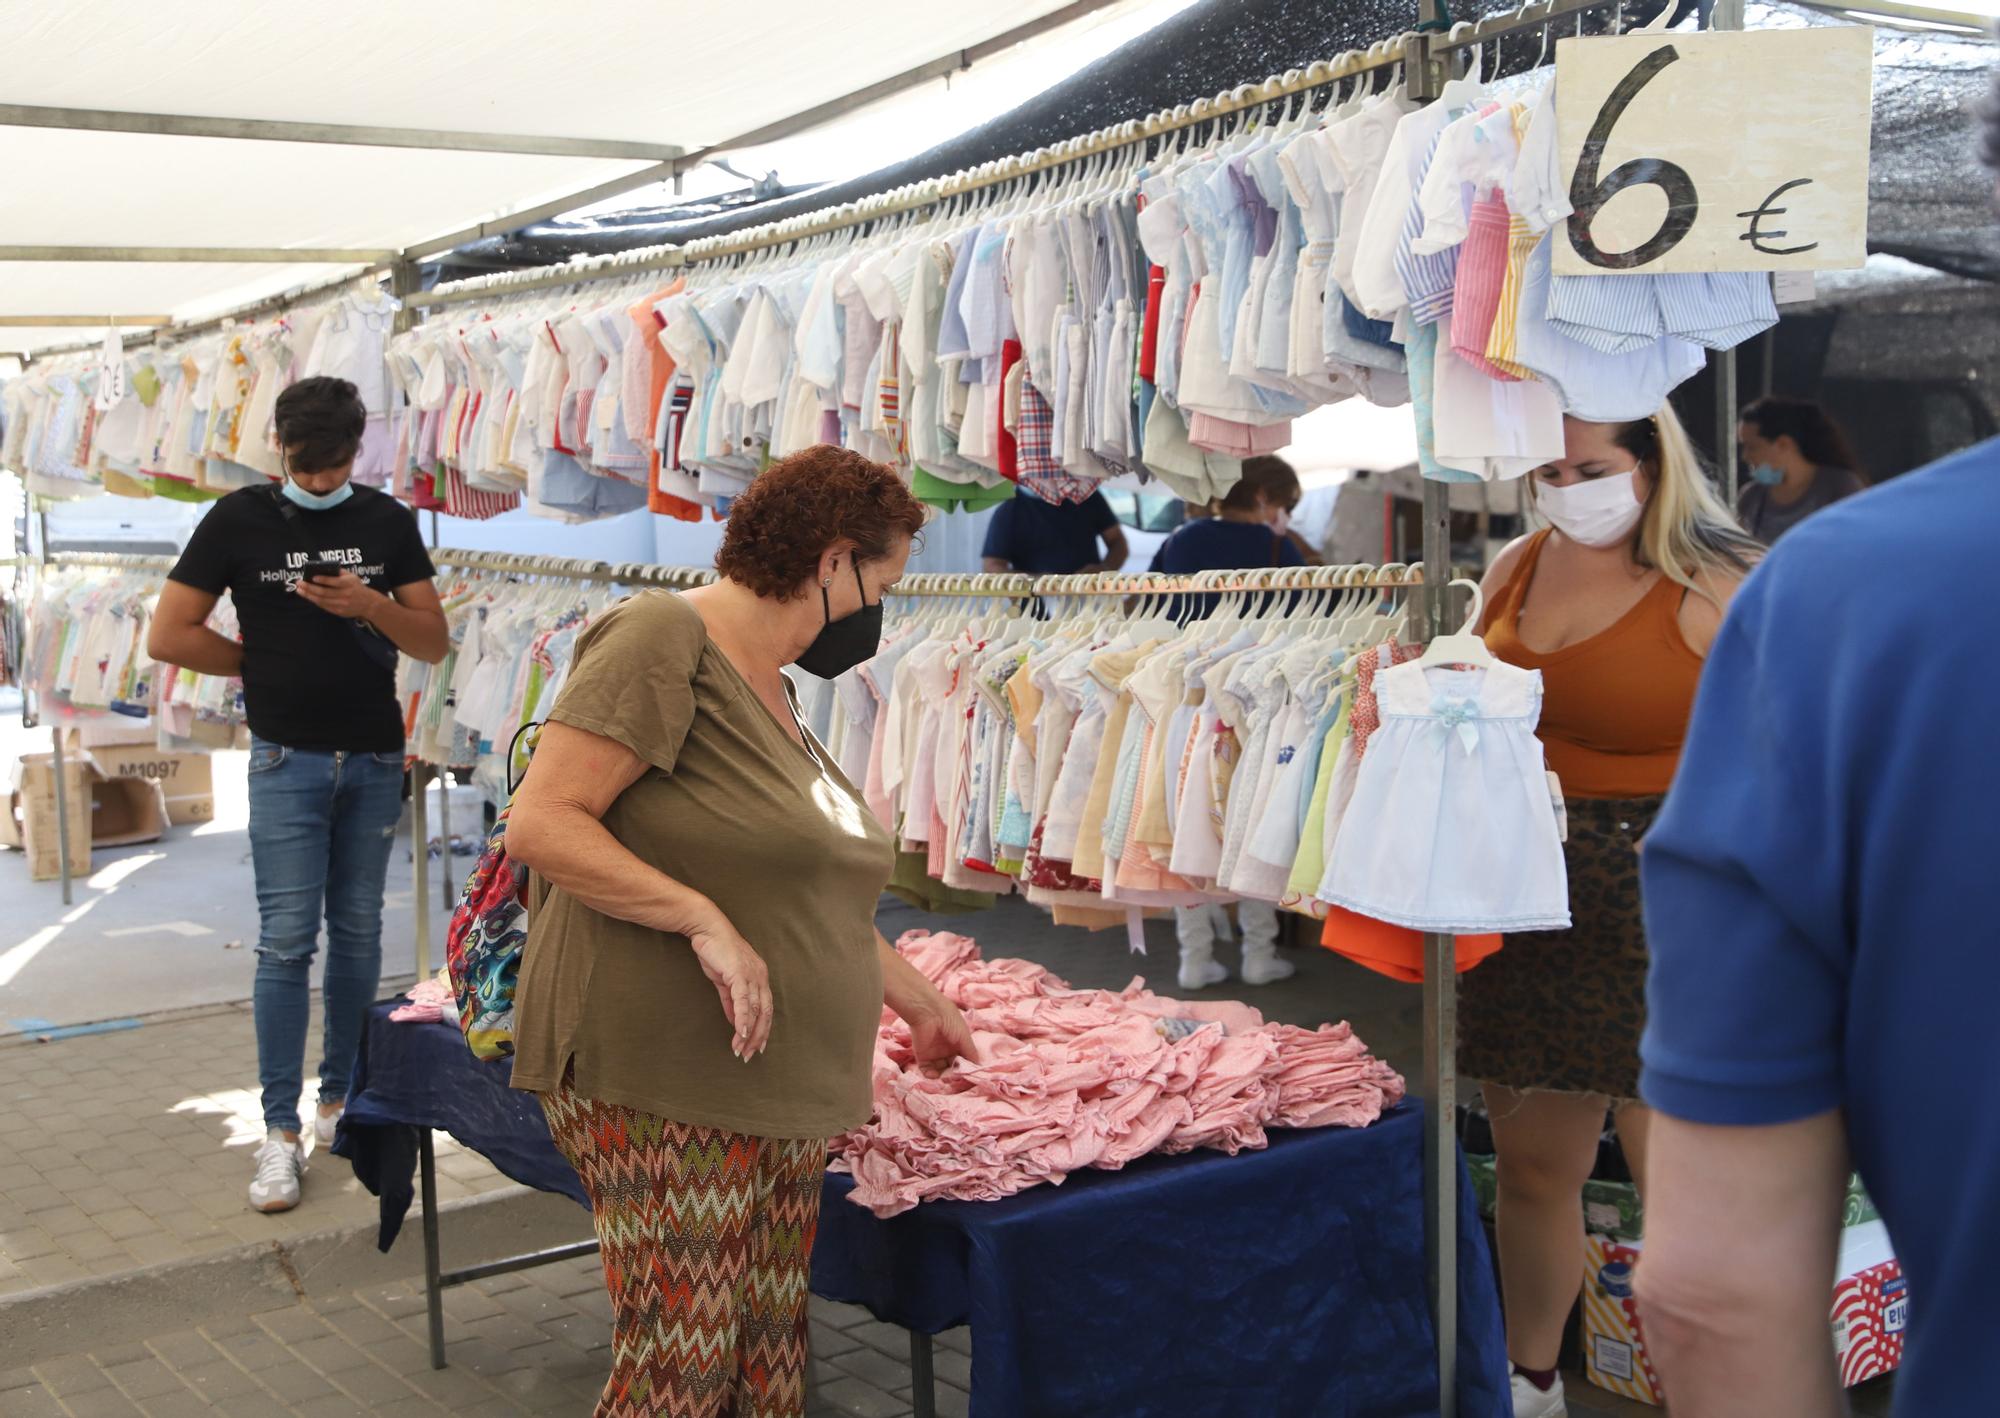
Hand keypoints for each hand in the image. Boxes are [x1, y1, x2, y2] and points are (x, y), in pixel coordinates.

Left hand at [295, 571, 385, 620]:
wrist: (368, 603)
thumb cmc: (356, 586)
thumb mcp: (351, 576)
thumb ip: (338, 572)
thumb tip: (321, 569)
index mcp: (349, 584)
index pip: (334, 582)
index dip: (323, 580)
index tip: (312, 577)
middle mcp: (346, 595)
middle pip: (324, 592)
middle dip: (309, 588)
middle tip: (299, 583)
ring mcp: (342, 604)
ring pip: (322, 600)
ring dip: (309, 595)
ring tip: (300, 590)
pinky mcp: (339, 611)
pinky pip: (324, 606)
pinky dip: (315, 601)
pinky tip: (308, 596)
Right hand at [687, 912, 772, 1059]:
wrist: (706, 930)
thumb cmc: (716, 953)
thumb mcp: (725, 982)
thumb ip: (732, 1002)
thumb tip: (736, 1022)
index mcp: (760, 977)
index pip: (766, 1009)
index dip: (763, 1029)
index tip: (758, 1047)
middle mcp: (761, 977)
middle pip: (765, 1013)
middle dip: (758, 1037)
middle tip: (749, 1055)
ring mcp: (752, 974)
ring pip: (755, 1010)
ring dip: (749, 1033)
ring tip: (741, 1049)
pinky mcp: (740, 973)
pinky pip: (743, 1001)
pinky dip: (743, 1019)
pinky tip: (740, 1033)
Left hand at [905, 995, 977, 1077]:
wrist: (929, 1012)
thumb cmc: (950, 1020)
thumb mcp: (964, 1036)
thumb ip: (971, 1052)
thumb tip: (978, 1066)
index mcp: (958, 1042)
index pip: (963, 1059)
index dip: (965, 1066)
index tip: (968, 1073)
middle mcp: (946, 1048)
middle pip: (952, 1066)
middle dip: (955, 1072)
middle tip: (957, 1075)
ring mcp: (934, 1053)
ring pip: (940, 1070)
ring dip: (943, 1075)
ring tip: (946, 1075)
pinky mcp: (922, 1056)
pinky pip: (926, 1070)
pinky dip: (930, 1075)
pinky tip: (935, 1074)